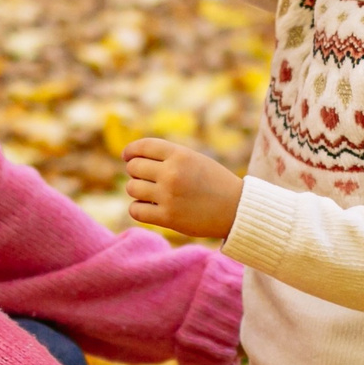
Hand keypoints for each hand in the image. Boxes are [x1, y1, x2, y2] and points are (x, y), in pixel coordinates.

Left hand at [123, 138, 241, 238]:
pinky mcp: (168, 217)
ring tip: (151, 194)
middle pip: (134, 167)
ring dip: (137, 190)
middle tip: (148, 179)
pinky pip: (136, 210)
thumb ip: (168, 156)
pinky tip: (149, 208)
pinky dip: (138, 208)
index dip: (130, 151)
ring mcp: (169, 196)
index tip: (127, 157)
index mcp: (180, 154)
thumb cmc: (214, 182)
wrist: (236, 209)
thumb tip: (131, 159)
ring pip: (131, 188)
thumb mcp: (194, 159)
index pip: (142, 147)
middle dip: (137, 172)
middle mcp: (172, 173)